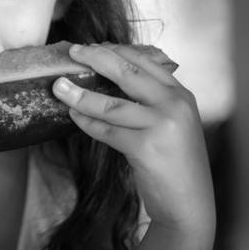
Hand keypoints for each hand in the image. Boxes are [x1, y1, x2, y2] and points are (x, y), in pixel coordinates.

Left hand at [52, 43, 214, 240]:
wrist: (189, 202)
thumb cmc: (173, 160)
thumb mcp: (171, 121)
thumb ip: (149, 99)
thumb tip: (106, 73)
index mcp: (180, 94)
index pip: (144, 61)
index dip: (115, 50)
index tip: (91, 47)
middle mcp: (174, 105)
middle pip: (127, 73)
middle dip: (96, 59)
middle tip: (73, 51)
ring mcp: (161, 126)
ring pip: (110, 104)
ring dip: (79, 94)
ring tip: (59, 86)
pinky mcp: (146, 148)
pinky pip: (105, 130)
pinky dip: (86, 121)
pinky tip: (73, 114)